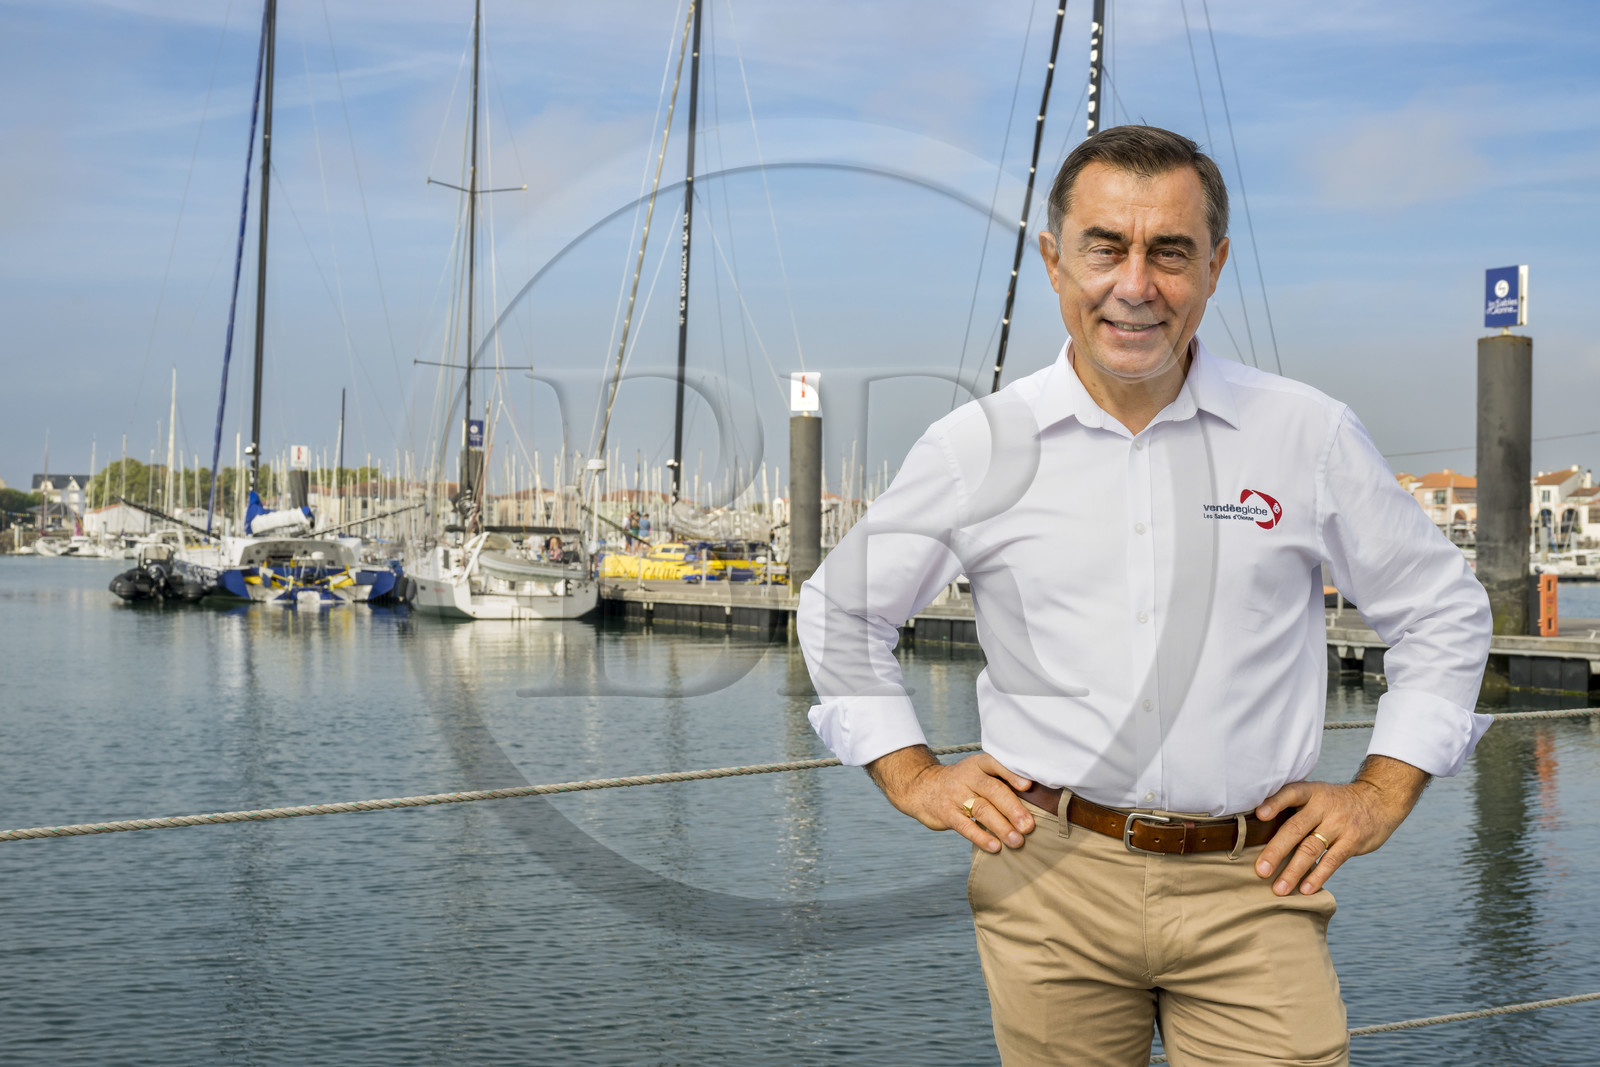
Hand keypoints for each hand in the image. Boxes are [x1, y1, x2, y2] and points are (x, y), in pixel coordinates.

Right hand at [866, 745, 1036, 852]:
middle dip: (1013, 808)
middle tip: (1028, 826)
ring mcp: (954, 795)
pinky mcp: (945, 813)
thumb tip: (1036, 802)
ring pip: (981, 809)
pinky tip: (994, 846)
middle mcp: (967, 777)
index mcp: (978, 764)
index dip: (1012, 774)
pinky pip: (964, 825)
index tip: (1028, 785)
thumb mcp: (976, 773)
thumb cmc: (961, 783)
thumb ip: (999, 782)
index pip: (996, 764)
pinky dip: (981, 837)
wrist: (920, 787)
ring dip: (1001, 826)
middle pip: (992, 790)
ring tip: (1017, 841)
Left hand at [1253, 755, 1429, 895]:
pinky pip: (1332, 861)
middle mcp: (1324, 806)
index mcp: (1311, 792)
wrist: (1379, 800)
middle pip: (1296, 828)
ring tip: (1279, 889)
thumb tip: (1259, 831)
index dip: (1274, 803)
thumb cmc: (1336, 802)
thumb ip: (1295, 808)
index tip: (1259, 815)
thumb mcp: (1317, 794)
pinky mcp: (1353, 841)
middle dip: (1276, 851)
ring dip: (1293, 871)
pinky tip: (1305, 889)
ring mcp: (1339, 824)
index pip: (1290, 793)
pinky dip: (1317, 876)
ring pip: (1311, 849)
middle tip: (1260, 871)